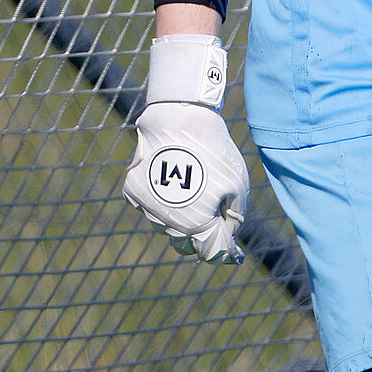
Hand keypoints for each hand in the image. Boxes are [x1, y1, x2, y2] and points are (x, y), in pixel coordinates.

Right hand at [123, 34, 247, 262]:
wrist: (180, 118)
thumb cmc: (214, 151)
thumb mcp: (237, 184)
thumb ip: (233, 218)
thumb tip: (227, 241)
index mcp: (196, 225)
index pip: (211, 253)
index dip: (225, 253)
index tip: (234, 252)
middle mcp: (168, 223)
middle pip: (187, 245)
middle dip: (203, 237)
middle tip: (216, 220)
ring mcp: (147, 208)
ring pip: (168, 227)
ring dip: (182, 219)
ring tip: (196, 191)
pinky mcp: (134, 192)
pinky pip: (151, 207)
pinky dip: (163, 202)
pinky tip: (174, 181)